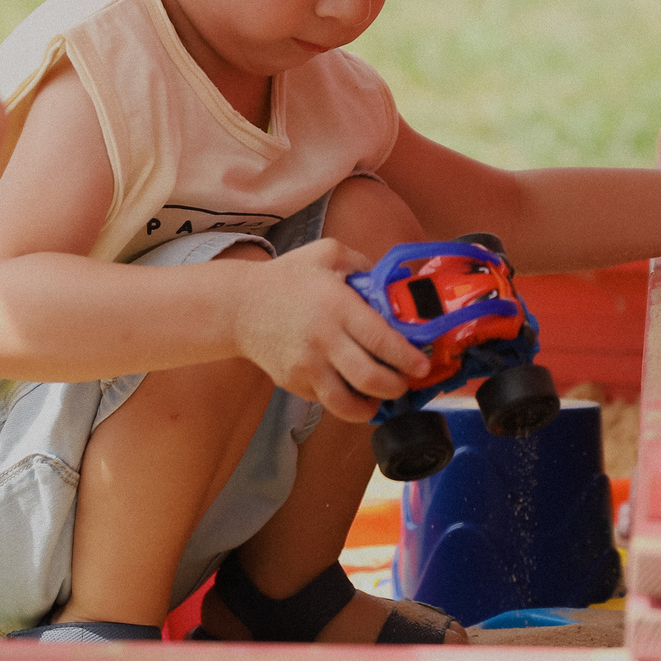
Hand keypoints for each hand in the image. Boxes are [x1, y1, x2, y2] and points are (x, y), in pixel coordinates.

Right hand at [230, 239, 433, 422]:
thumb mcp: (327, 253)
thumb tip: (393, 286)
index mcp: (336, 305)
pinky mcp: (293, 383)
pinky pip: (325, 400)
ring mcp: (306, 366)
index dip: (408, 358)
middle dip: (396, 387)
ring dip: (370, 406)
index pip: (381, 340)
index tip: (422, 366)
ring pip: (346, 404)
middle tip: (405, 383)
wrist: (238, 306)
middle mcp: (323, 339)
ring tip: (379, 397)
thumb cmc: (286, 279)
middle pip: (370, 378)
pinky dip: (343, 400)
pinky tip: (349, 387)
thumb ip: (363, 264)